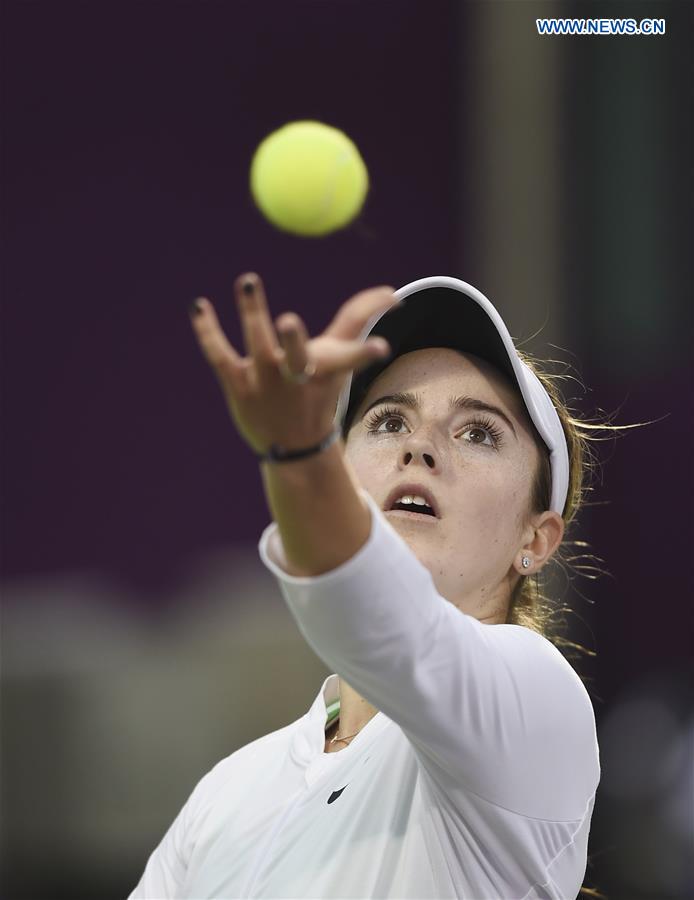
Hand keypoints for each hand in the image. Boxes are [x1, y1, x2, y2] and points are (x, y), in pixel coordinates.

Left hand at [189, 272, 398, 455]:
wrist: (293, 445)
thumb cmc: (319, 391)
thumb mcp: (341, 359)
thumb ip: (359, 318)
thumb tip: (391, 291)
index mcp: (327, 371)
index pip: (352, 358)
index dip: (367, 353)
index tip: (382, 348)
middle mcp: (297, 377)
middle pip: (297, 357)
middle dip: (293, 341)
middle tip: (290, 321)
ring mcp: (265, 382)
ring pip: (258, 347)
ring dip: (253, 314)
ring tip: (250, 281)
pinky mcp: (237, 385)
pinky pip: (219, 355)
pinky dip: (208, 331)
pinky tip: (199, 306)